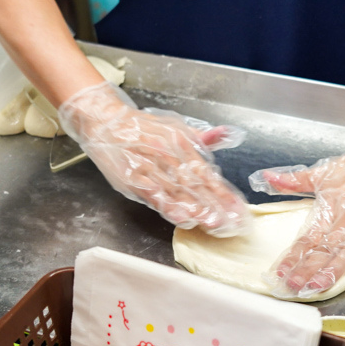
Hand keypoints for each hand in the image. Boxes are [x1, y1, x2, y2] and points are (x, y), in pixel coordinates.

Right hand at [58, 82, 248, 235]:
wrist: (106, 122)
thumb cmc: (141, 128)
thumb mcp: (175, 127)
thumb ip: (203, 138)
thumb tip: (229, 134)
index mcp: (182, 145)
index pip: (207, 174)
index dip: (223, 193)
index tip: (238, 209)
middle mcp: (169, 157)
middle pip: (197, 186)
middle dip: (216, 206)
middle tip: (232, 223)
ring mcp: (151, 169)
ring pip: (178, 193)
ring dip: (197, 209)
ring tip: (214, 223)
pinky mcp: (134, 180)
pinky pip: (154, 196)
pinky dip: (169, 207)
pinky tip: (183, 217)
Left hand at [248, 118, 344, 297]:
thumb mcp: (323, 173)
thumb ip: (294, 181)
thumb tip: (266, 178)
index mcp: (329, 211)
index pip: (307, 239)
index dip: (293, 256)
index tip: (279, 273)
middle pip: (325, 250)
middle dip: (308, 270)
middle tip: (292, 286)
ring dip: (334, 270)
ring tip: (319, 286)